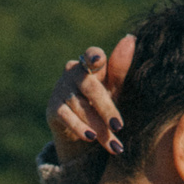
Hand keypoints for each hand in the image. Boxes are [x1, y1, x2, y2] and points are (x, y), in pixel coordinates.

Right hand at [47, 34, 134, 165]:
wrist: (83, 128)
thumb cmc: (104, 101)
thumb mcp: (116, 88)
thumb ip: (120, 68)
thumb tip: (131, 38)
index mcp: (91, 63)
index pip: (92, 55)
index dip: (94, 57)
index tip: (98, 61)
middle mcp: (73, 72)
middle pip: (90, 88)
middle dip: (106, 109)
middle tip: (119, 126)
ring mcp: (61, 89)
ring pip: (80, 107)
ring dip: (98, 127)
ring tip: (114, 144)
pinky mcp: (53, 107)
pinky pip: (66, 117)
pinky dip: (79, 128)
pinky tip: (90, 138)